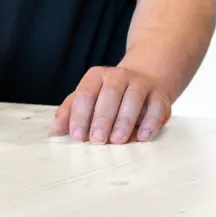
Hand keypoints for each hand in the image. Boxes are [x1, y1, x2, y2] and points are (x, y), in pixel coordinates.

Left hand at [51, 66, 172, 143]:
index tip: (77, 136)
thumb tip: (55, 129)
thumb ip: (70, 112)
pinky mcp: (159, 95)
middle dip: (102, 118)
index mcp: (96, 76)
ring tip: (117, 140)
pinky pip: (156, 107)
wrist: (144, 81)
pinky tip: (142, 137)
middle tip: (97, 139)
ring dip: (124, 121)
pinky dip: (150, 123)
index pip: (85, 93)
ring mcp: (141, 83)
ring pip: (133, 99)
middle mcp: (118, 76)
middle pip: (109, 94)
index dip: (80, 115)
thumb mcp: (88, 99)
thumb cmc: (108, 96)